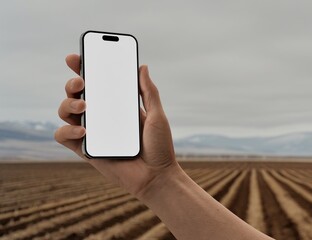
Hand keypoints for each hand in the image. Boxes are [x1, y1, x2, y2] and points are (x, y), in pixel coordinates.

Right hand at [55, 54, 177, 196]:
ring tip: (84, 105)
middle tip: (81, 82)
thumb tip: (141, 66)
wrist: (157, 177)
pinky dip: (67, 130)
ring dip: (67, 103)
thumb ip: (148, 93)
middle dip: (72, 83)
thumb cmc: (160, 147)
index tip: (77, 57)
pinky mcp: (86, 150)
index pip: (97, 83)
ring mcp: (92, 133)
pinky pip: (64, 137)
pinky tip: (83, 129)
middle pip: (76, 94)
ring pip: (66, 111)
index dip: (83, 69)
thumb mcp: (157, 116)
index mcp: (118, 106)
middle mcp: (102, 117)